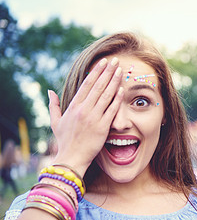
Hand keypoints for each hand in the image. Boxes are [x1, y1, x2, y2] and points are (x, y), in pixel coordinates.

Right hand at [48, 57, 123, 176]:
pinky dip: (117, 98)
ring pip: (106, 95)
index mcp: (73, 106)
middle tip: (115, 61)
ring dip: (114, 81)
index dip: (96, 72)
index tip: (102, 63)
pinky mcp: (102, 127)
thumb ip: (53, 105)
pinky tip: (122, 89)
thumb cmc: (65, 141)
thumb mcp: (55, 122)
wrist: (71, 158)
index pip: (86, 84)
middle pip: (98, 86)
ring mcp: (93, 118)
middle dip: (107, 72)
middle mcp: (83, 110)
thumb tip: (50, 91)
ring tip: (120, 70)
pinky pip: (111, 110)